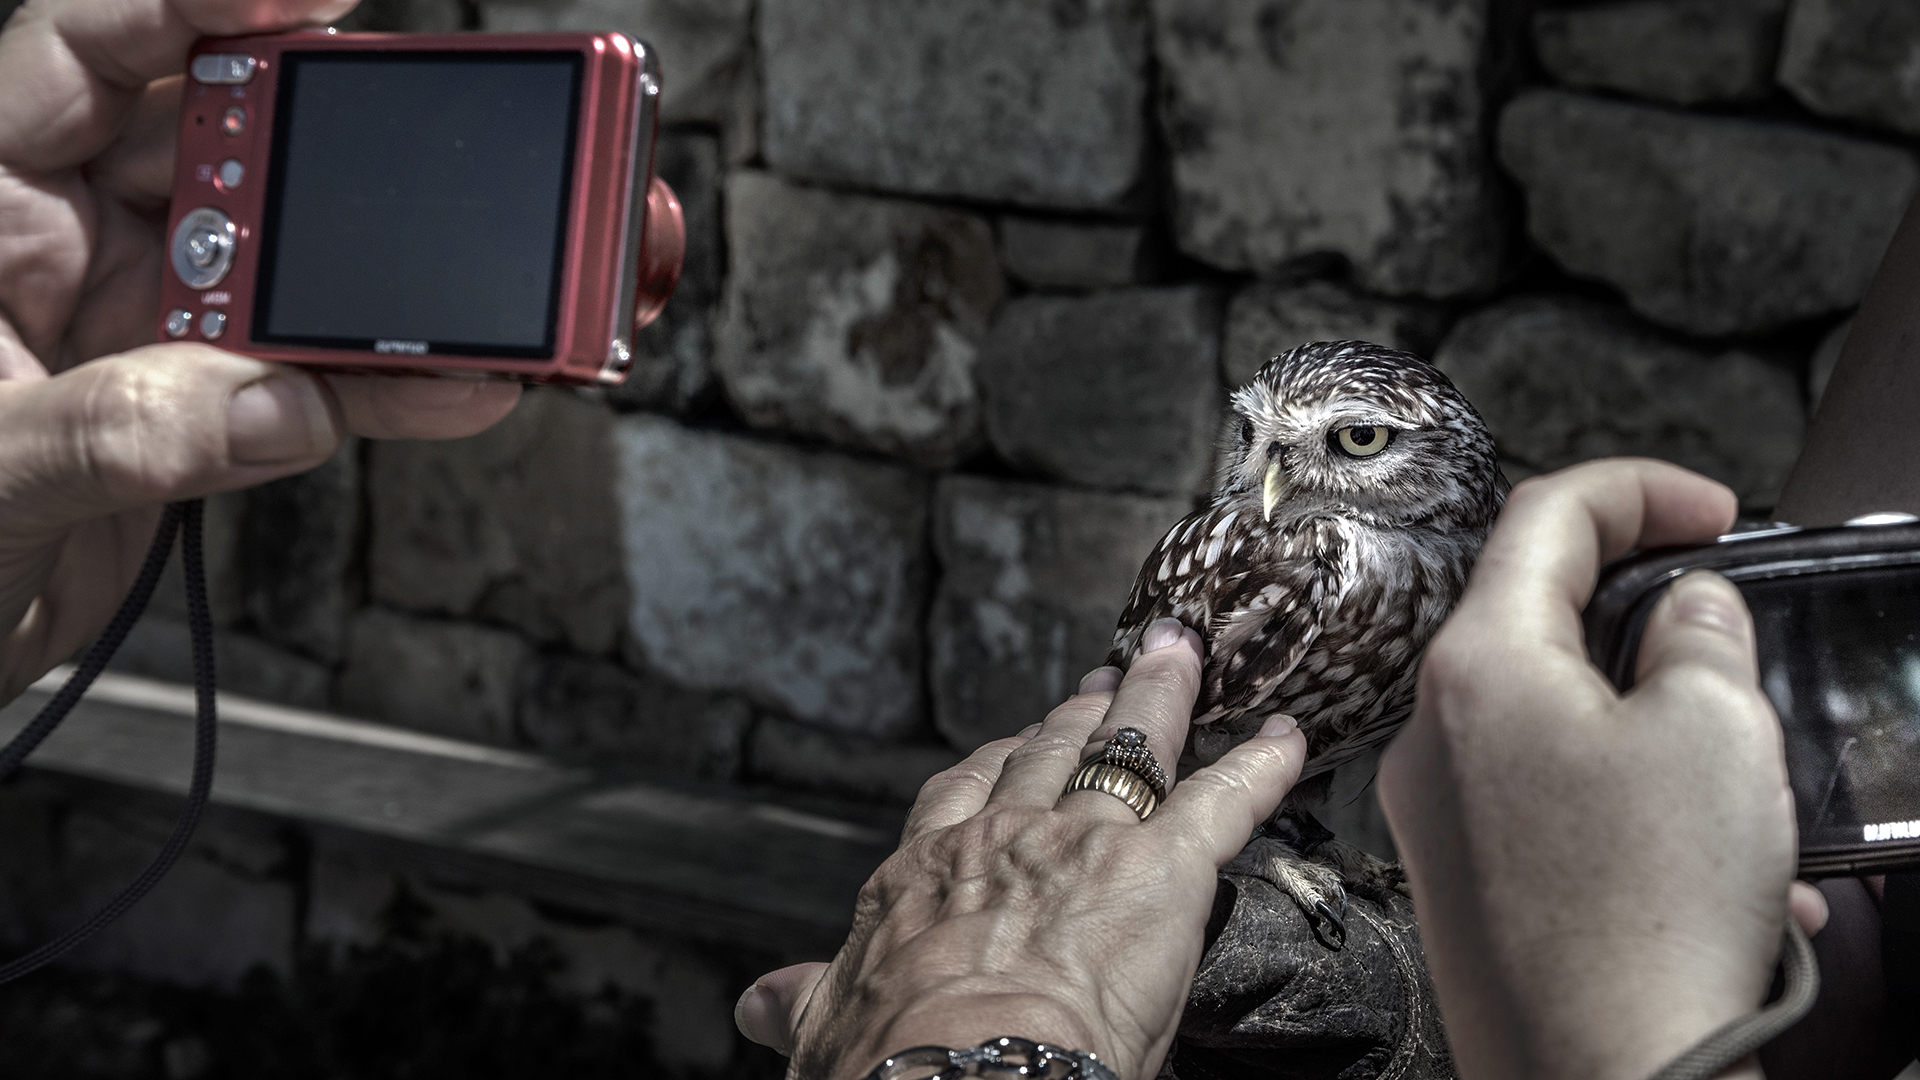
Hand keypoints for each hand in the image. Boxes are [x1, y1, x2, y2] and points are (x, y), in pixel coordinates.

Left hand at [0, 0, 519, 700]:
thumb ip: (115, 431)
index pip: (79, 58)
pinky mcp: (198, 409)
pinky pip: (308, 378)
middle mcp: (62, 247)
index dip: (190, 4)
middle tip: (408, 159)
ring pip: (282, 270)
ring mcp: (139, 327)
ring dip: (378, 291)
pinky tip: (453, 386)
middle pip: (215, 150)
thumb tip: (273, 404)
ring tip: (468, 299)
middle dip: (317, 153)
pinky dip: (386, 387)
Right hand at [734, 619, 1309, 1079]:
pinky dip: (1263, 767)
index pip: (963, 796)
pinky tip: (1290, 738)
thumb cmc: (890, 1066)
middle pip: (1048, 752)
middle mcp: (1002, 837)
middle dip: (1080, 710)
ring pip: (1128, 748)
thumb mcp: (828, 1031)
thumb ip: (806, 1004)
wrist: (962, 1077)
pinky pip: (1223, 801)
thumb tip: (758, 1005)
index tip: (1018, 740)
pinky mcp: (1161, 868)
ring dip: (1160, 698)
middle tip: (1107, 674)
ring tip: (1181, 654)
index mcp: (925, 873)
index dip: (997, 763)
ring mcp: (1082, 842)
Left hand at [1379, 459, 1804, 1079]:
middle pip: (1534, 614)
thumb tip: (1683, 605)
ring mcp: (1433, 807)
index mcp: (1477, 664)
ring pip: (1550, 715)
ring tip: (1738, 771)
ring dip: (1649, 722)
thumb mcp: (1715, 728)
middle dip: (1642, 607)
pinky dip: (1624, 797)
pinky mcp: (1456, 875)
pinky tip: (1705, 855)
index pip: (1545, 517)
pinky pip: (1542, 797)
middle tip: (1723, 621)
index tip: (1715, 509)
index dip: (1642, 490)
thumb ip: (1698, 632)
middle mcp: (1430, 729)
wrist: (1608, 1078)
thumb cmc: (1652, 912)